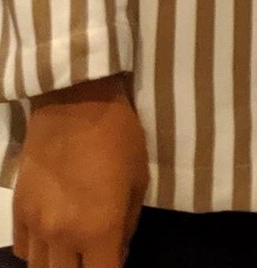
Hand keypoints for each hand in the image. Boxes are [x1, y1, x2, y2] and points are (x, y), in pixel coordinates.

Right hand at [13, 75, 145, 267]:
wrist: (75, 104)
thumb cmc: (119, 138)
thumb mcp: (139, 181)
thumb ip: (127, 226)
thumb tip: (117, 253)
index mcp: (99, 228)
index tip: (116, 263)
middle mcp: (62, 235)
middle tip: (97, 257)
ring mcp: (35, 224)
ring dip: (60, 266)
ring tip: (75, 254)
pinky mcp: (17, 210)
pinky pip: (23, 249)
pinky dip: (38, 254)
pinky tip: (53, 242)